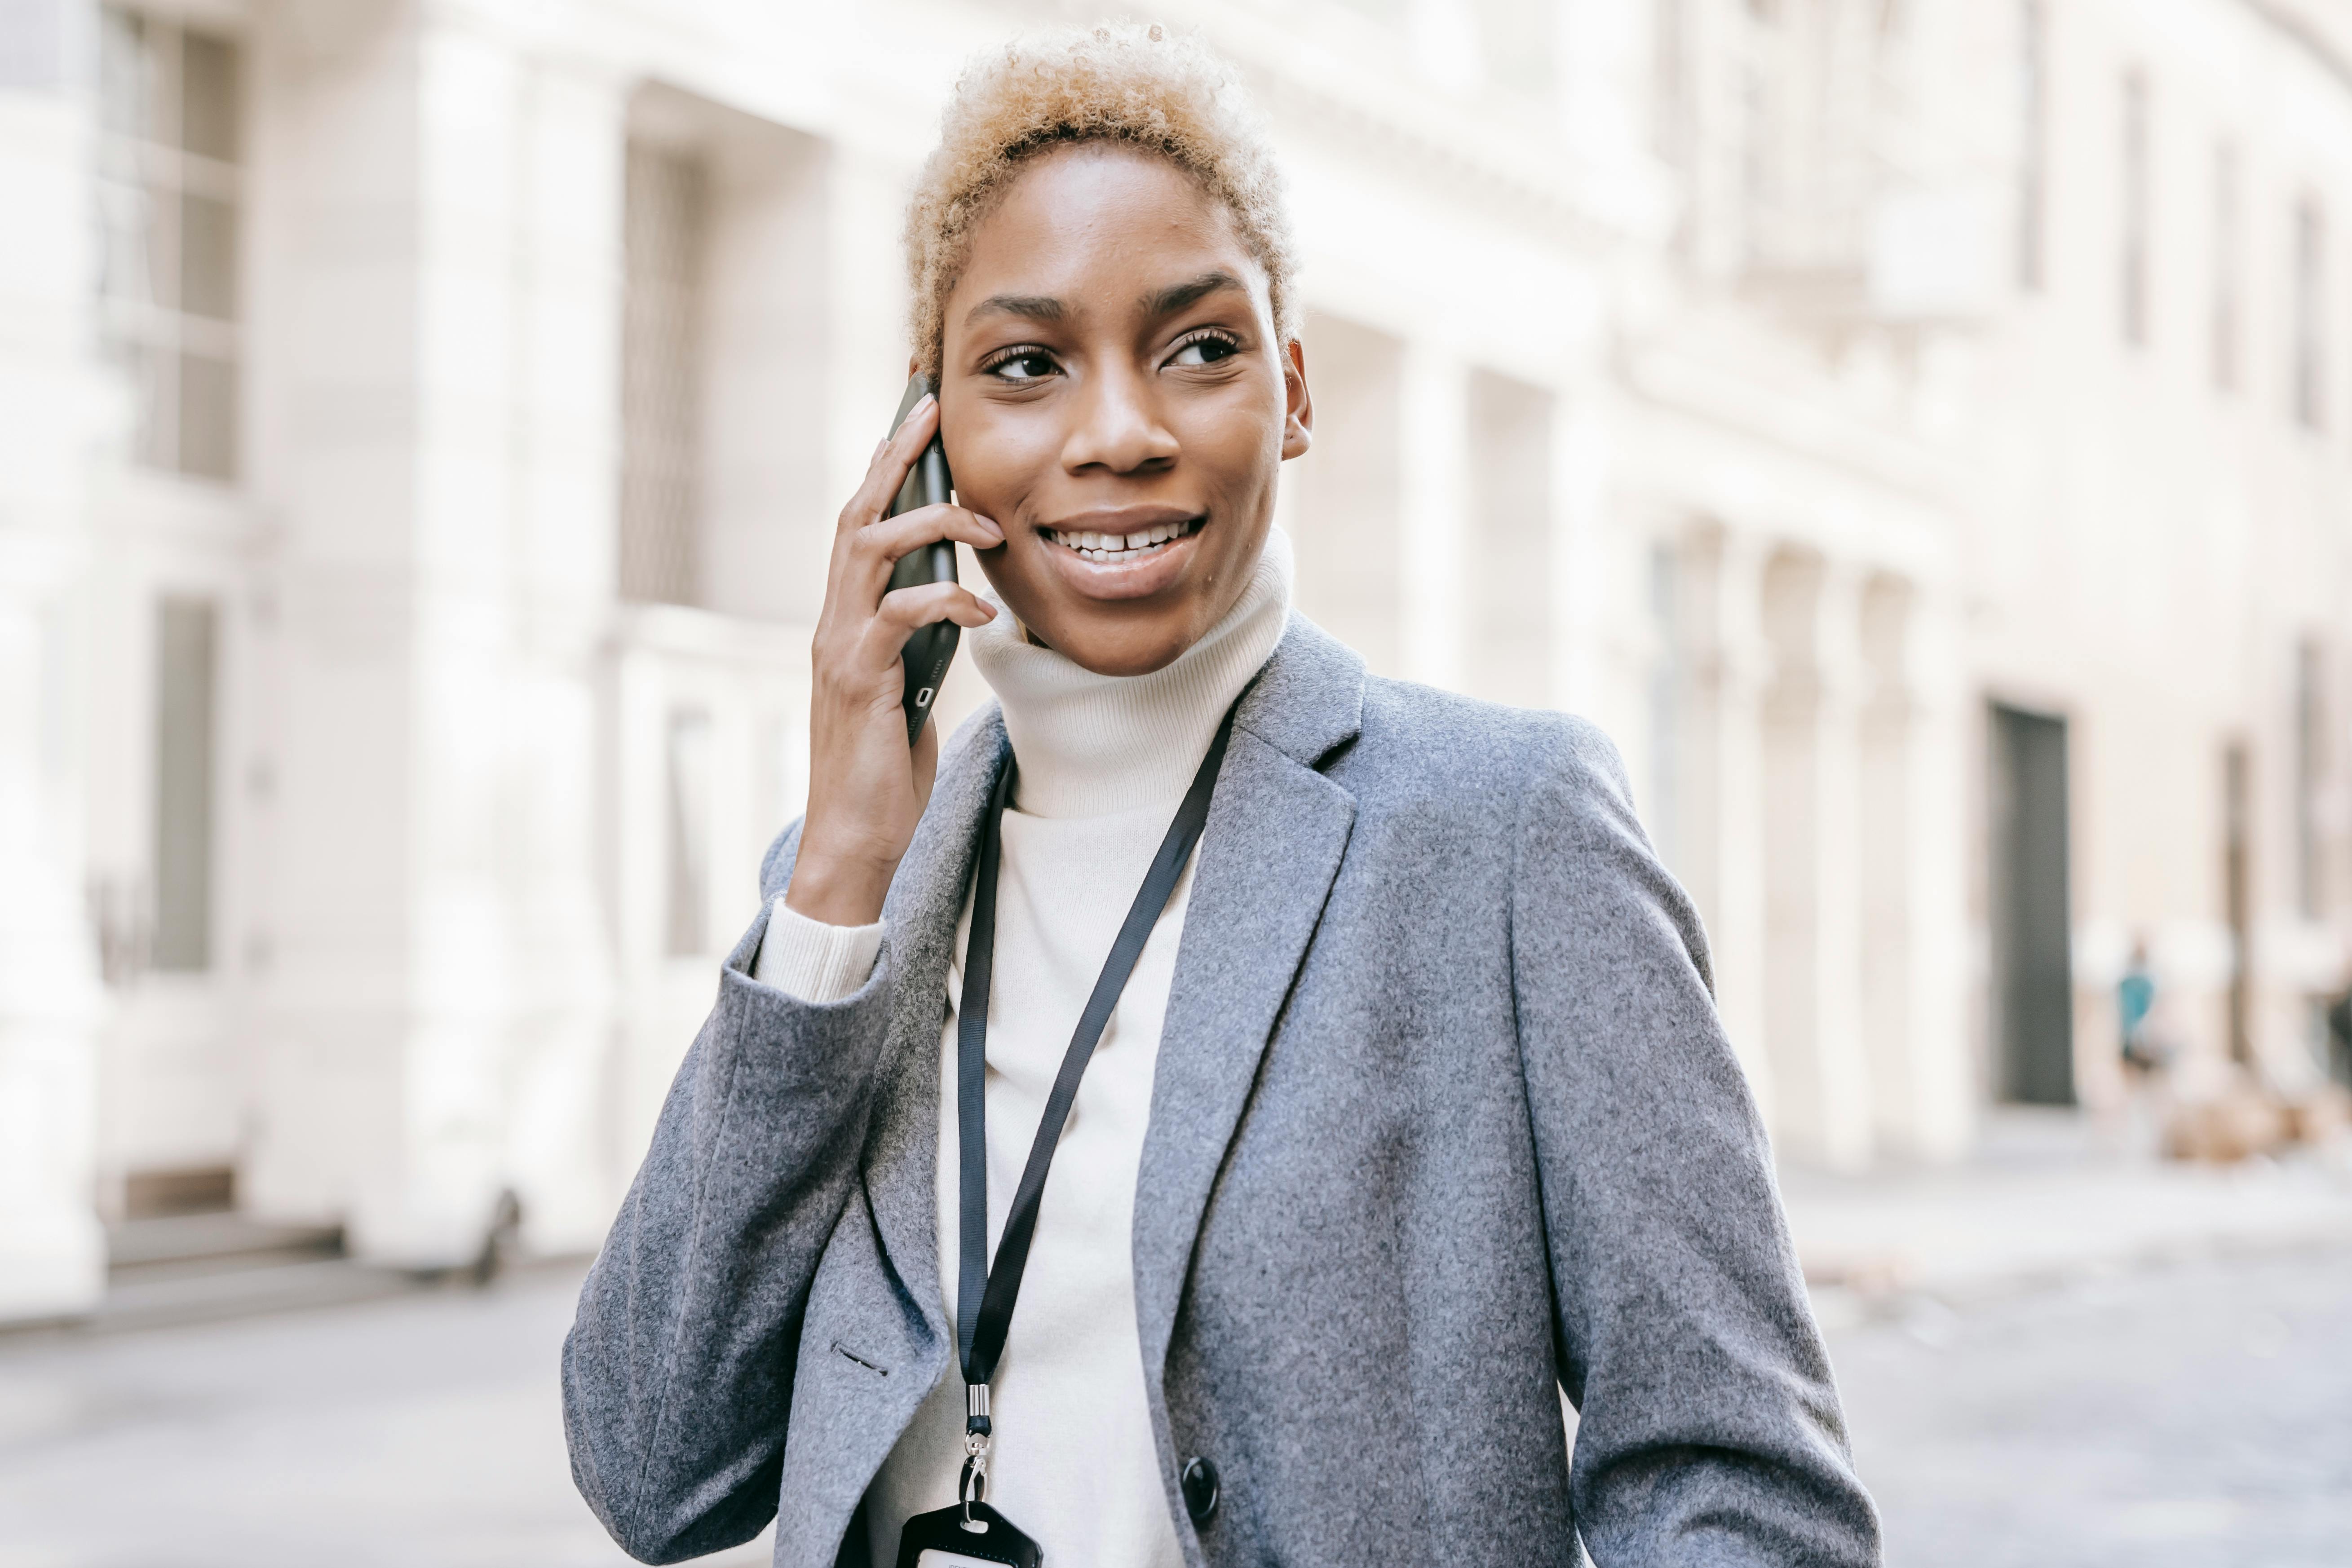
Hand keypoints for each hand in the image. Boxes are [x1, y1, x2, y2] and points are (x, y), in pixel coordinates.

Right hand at [788, 394, 1002, 926]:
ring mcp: (839, 647)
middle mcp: (832, 621)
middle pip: (856, 514)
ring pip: (869, 550)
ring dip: (928, 522)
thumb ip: (919, 638)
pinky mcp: (859, 679)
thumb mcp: (912, 684)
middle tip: (928, 411)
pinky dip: (944, 599)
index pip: (861, 523)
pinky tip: (983, 606)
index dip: (884, 468)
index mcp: (845, 618)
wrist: (855, 836)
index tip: (914, 419)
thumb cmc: (887, 766)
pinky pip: (899, 615)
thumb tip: (951, 601)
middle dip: (893, 458)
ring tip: (984, 522)